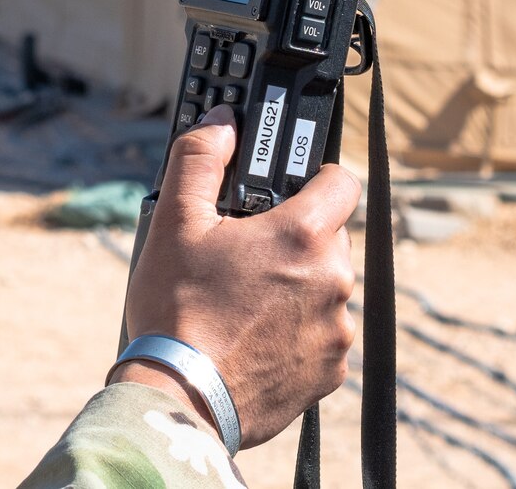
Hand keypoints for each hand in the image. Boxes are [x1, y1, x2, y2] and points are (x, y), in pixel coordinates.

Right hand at [118, 105, 360, 446]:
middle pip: (330, 237)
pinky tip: (252, 335)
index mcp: (302, 235)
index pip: (342, 181)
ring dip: (296, 284)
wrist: (181, 396)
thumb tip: (222, 119)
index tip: (289, 188)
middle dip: (294, 237)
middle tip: (244, 250)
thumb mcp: (174, 220)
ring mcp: (337, 330)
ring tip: (242, 300)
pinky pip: (322, 334)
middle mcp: (333, 280)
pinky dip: (296, 329)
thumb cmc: (176, 307)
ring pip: (325, 287)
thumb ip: (200, 157)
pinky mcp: (331, 372)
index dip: (316, 176)